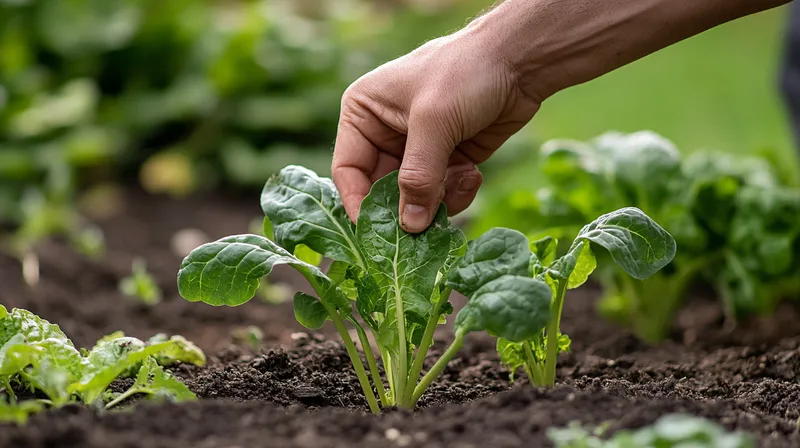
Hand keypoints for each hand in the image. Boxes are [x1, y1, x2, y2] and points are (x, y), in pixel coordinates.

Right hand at [331, 29, 539, 232]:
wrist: (520, 59)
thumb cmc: (465, 73)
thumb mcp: (433, 122)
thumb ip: (418, 177)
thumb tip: (409, 226)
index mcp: (364, 113)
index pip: (348, 170)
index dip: (359, 203)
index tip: (377, 233)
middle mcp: (385, 132)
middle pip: (382, 190)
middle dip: (407, 206)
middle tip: (427, 223)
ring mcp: (418, 147)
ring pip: (415, 197)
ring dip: (438, 199)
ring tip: (461, 178)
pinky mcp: (448, 158)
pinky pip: (442, 192)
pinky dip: (457, 191)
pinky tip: (473, 173)